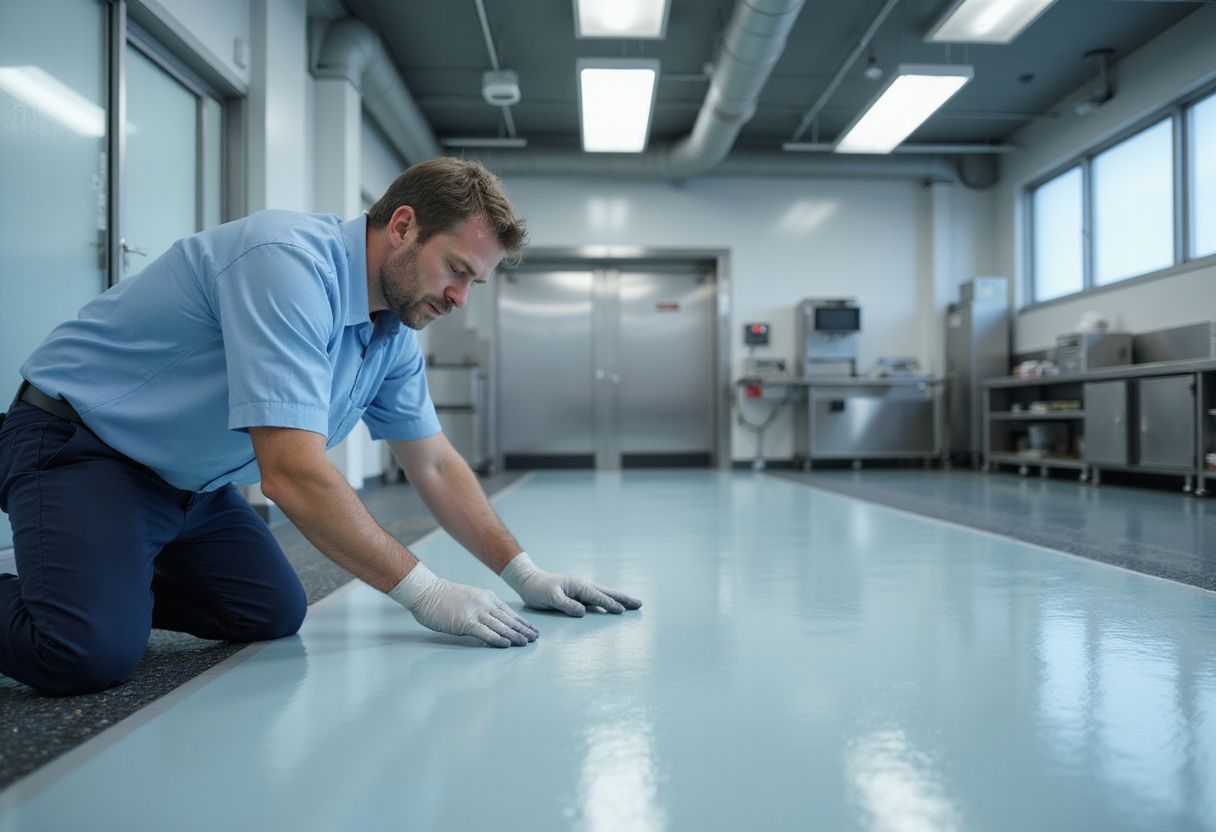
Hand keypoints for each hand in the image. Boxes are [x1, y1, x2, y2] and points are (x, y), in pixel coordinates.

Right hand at [388, 563, 538, 647]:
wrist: (427, 592)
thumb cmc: (444, 598)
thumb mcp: (470, 598)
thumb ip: (482, 608)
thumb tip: (493, 621)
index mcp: (487, 597)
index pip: (509, 612)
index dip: (522, 622)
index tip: (532, 630)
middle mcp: (485, 604)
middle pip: (508, 619)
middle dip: (523, 630)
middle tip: (535, 638)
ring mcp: (476, 612)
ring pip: (500, 626)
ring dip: (514, 636)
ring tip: (526, 643)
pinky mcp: (465, 622)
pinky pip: (485, 632)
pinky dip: (497, 639)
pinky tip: (507, 644)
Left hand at [500, 553, 642, 616]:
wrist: (530, 581)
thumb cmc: (538, 590)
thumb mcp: (550, 598)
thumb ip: (566, 605)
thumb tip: (582, 612)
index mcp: (578, 585)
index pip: (597, 597)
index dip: (610, 604)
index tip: (622, 610)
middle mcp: (583, 586)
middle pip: (607, 593)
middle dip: (623, 599)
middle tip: (639, 604)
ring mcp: (582, 589)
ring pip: (604, 594)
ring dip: (619, 599)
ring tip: (633, 604)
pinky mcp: (579, 594)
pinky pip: (597, 598)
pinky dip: (608, 601)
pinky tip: (613, 606)